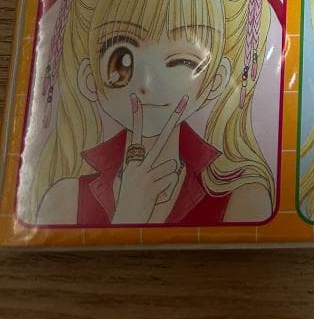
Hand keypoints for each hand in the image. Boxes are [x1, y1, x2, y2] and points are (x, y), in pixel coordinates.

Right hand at [111, 94, 187, 223]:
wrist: (126, 220)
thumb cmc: (127, 199)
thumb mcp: (126, 177)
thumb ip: (136, 163)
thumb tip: (142, 151)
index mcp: (130, 162)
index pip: (133, 135)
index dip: (135, 117)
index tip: (135, 98)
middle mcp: (138, 166)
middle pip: (160, 140)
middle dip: (172, 120)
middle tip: (182, 100)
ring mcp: (148, 176)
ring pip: (172, 165)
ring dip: (169, 175)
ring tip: (156, 186)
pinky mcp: (156, 187)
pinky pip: (172, 179)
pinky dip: (169, 186)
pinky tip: (157, 194)